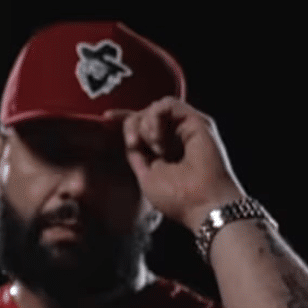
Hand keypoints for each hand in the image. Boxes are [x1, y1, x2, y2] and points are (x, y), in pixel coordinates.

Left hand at [107, 97, 246, 229]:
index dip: (124, 118)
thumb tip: (130, 140)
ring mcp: (186, 127)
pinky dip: (155, 119)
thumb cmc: (178, 198)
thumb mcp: (146, 176)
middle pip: (144, 114)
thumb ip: (137, 156)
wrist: (202, 204)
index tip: (106, 117)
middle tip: (133, 145)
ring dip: (145, 126)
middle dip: (131, 125)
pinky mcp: (195, 120)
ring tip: (155, 149)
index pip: (142, 125)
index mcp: (165, 149)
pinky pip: (166, 103)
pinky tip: (158, 141)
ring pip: (153, 107)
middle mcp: (176, 136)